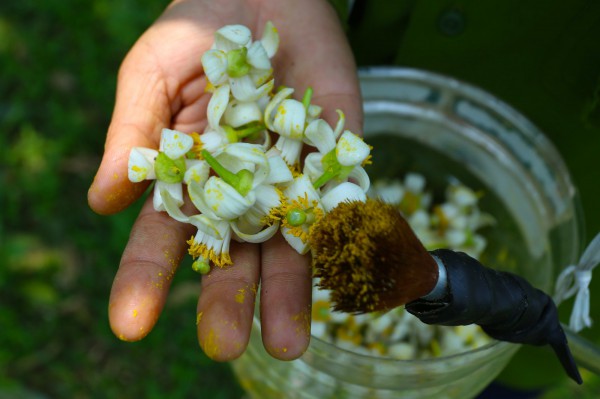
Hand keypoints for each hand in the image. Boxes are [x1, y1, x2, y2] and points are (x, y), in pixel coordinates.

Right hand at [87, 0, 361, 360]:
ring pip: (290, 243)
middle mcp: (242, 189)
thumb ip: (133, 133)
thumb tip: (101, 202)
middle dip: (227, 298)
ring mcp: (291, 177)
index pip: (164, 237)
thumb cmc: (199, 27)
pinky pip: (342, 202)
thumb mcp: (152, 72)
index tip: (130, 324)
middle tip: (223, 345)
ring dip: (289, 292)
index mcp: (191, 177)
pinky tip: (346, 277)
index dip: (145, 279)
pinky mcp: (336, 156)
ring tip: (286, 344)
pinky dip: (345, 237)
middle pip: (234, 254)